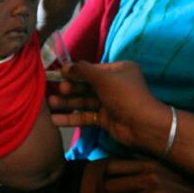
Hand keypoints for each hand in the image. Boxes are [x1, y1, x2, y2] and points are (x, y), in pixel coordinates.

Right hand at [48, 61, 171, 154]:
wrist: (143, 126)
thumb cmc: (126, 96)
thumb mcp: (104, 78)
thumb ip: (83, 71)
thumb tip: (66, 66)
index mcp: (119, 71)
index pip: (93, 70)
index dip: (75, 72)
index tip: (59, 74)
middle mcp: (114, 86)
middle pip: (87, 86)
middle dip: (70, 89)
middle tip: (55, 90)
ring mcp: (110, 103)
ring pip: (84, 102)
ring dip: (67, 103)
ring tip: (50, 104)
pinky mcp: (105, 120)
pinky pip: (86, 116)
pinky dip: (72, 118)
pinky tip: (56, 119)